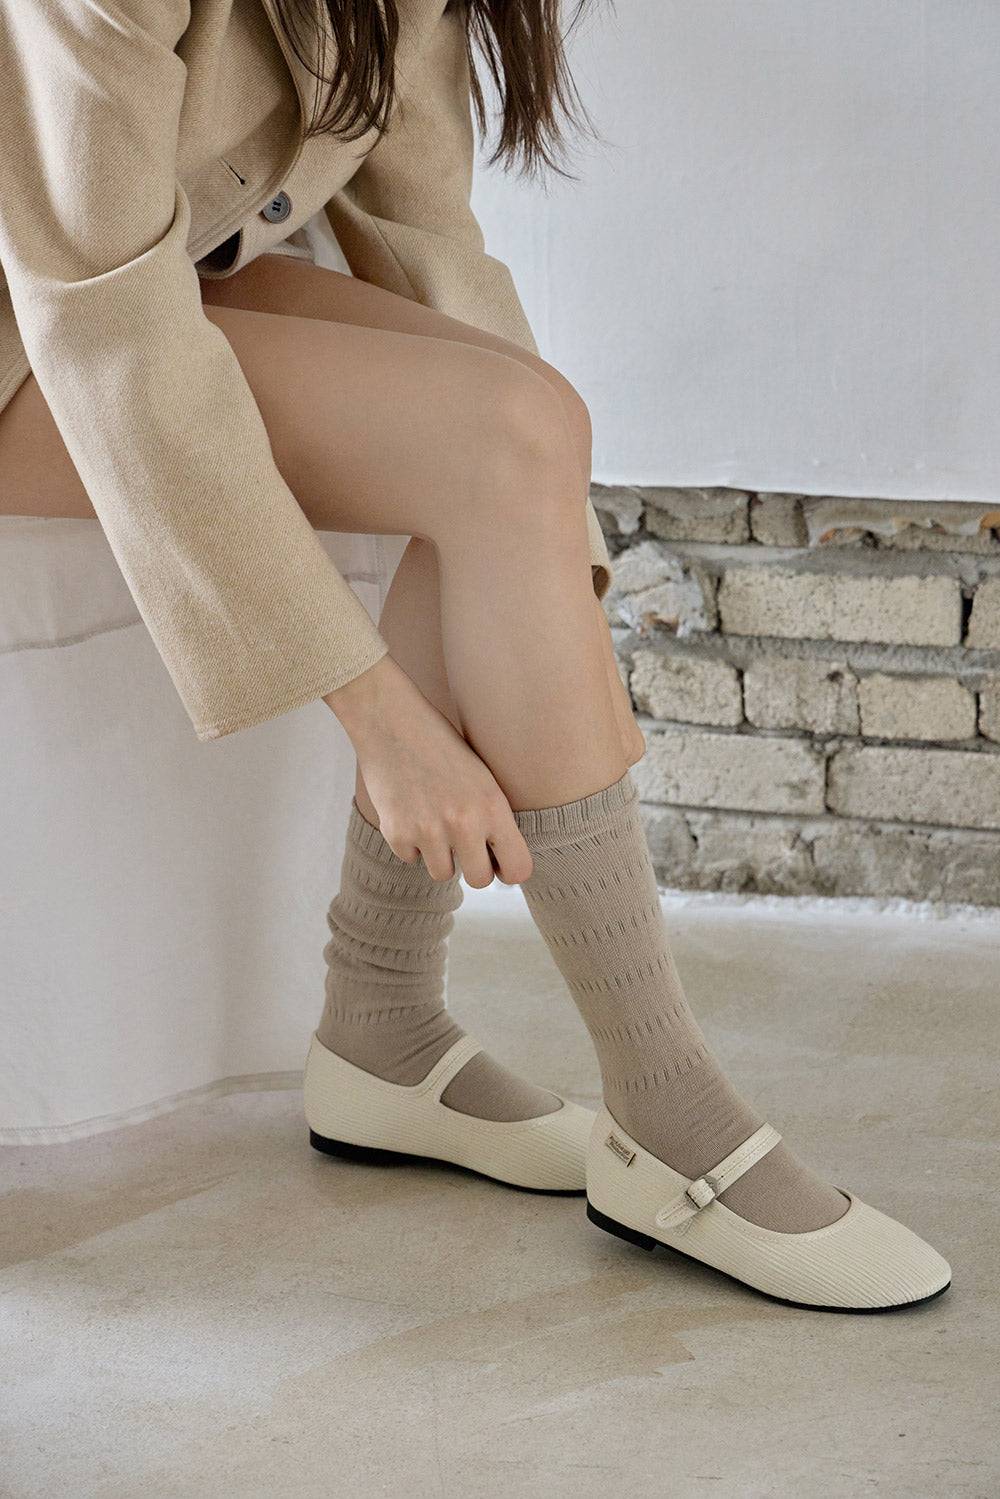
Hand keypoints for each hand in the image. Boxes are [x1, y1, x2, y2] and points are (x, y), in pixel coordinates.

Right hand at [324, 655, 532, 886]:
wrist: (392, 721)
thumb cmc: (441, 745)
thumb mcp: (482, 776)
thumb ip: (493, 817)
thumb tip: (501, 860)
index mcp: (492, 806)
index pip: (518, 868)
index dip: (510, 870)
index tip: (501, 865)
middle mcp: (463, 823)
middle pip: (480, 880)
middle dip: (473, 867)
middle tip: (465, 847)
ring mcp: (428, 831)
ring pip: (443, 873)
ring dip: (440, 855)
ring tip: (433, 822)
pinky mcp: (396, 833)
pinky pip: (410, 858)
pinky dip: (410, 843)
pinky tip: (409, 811)